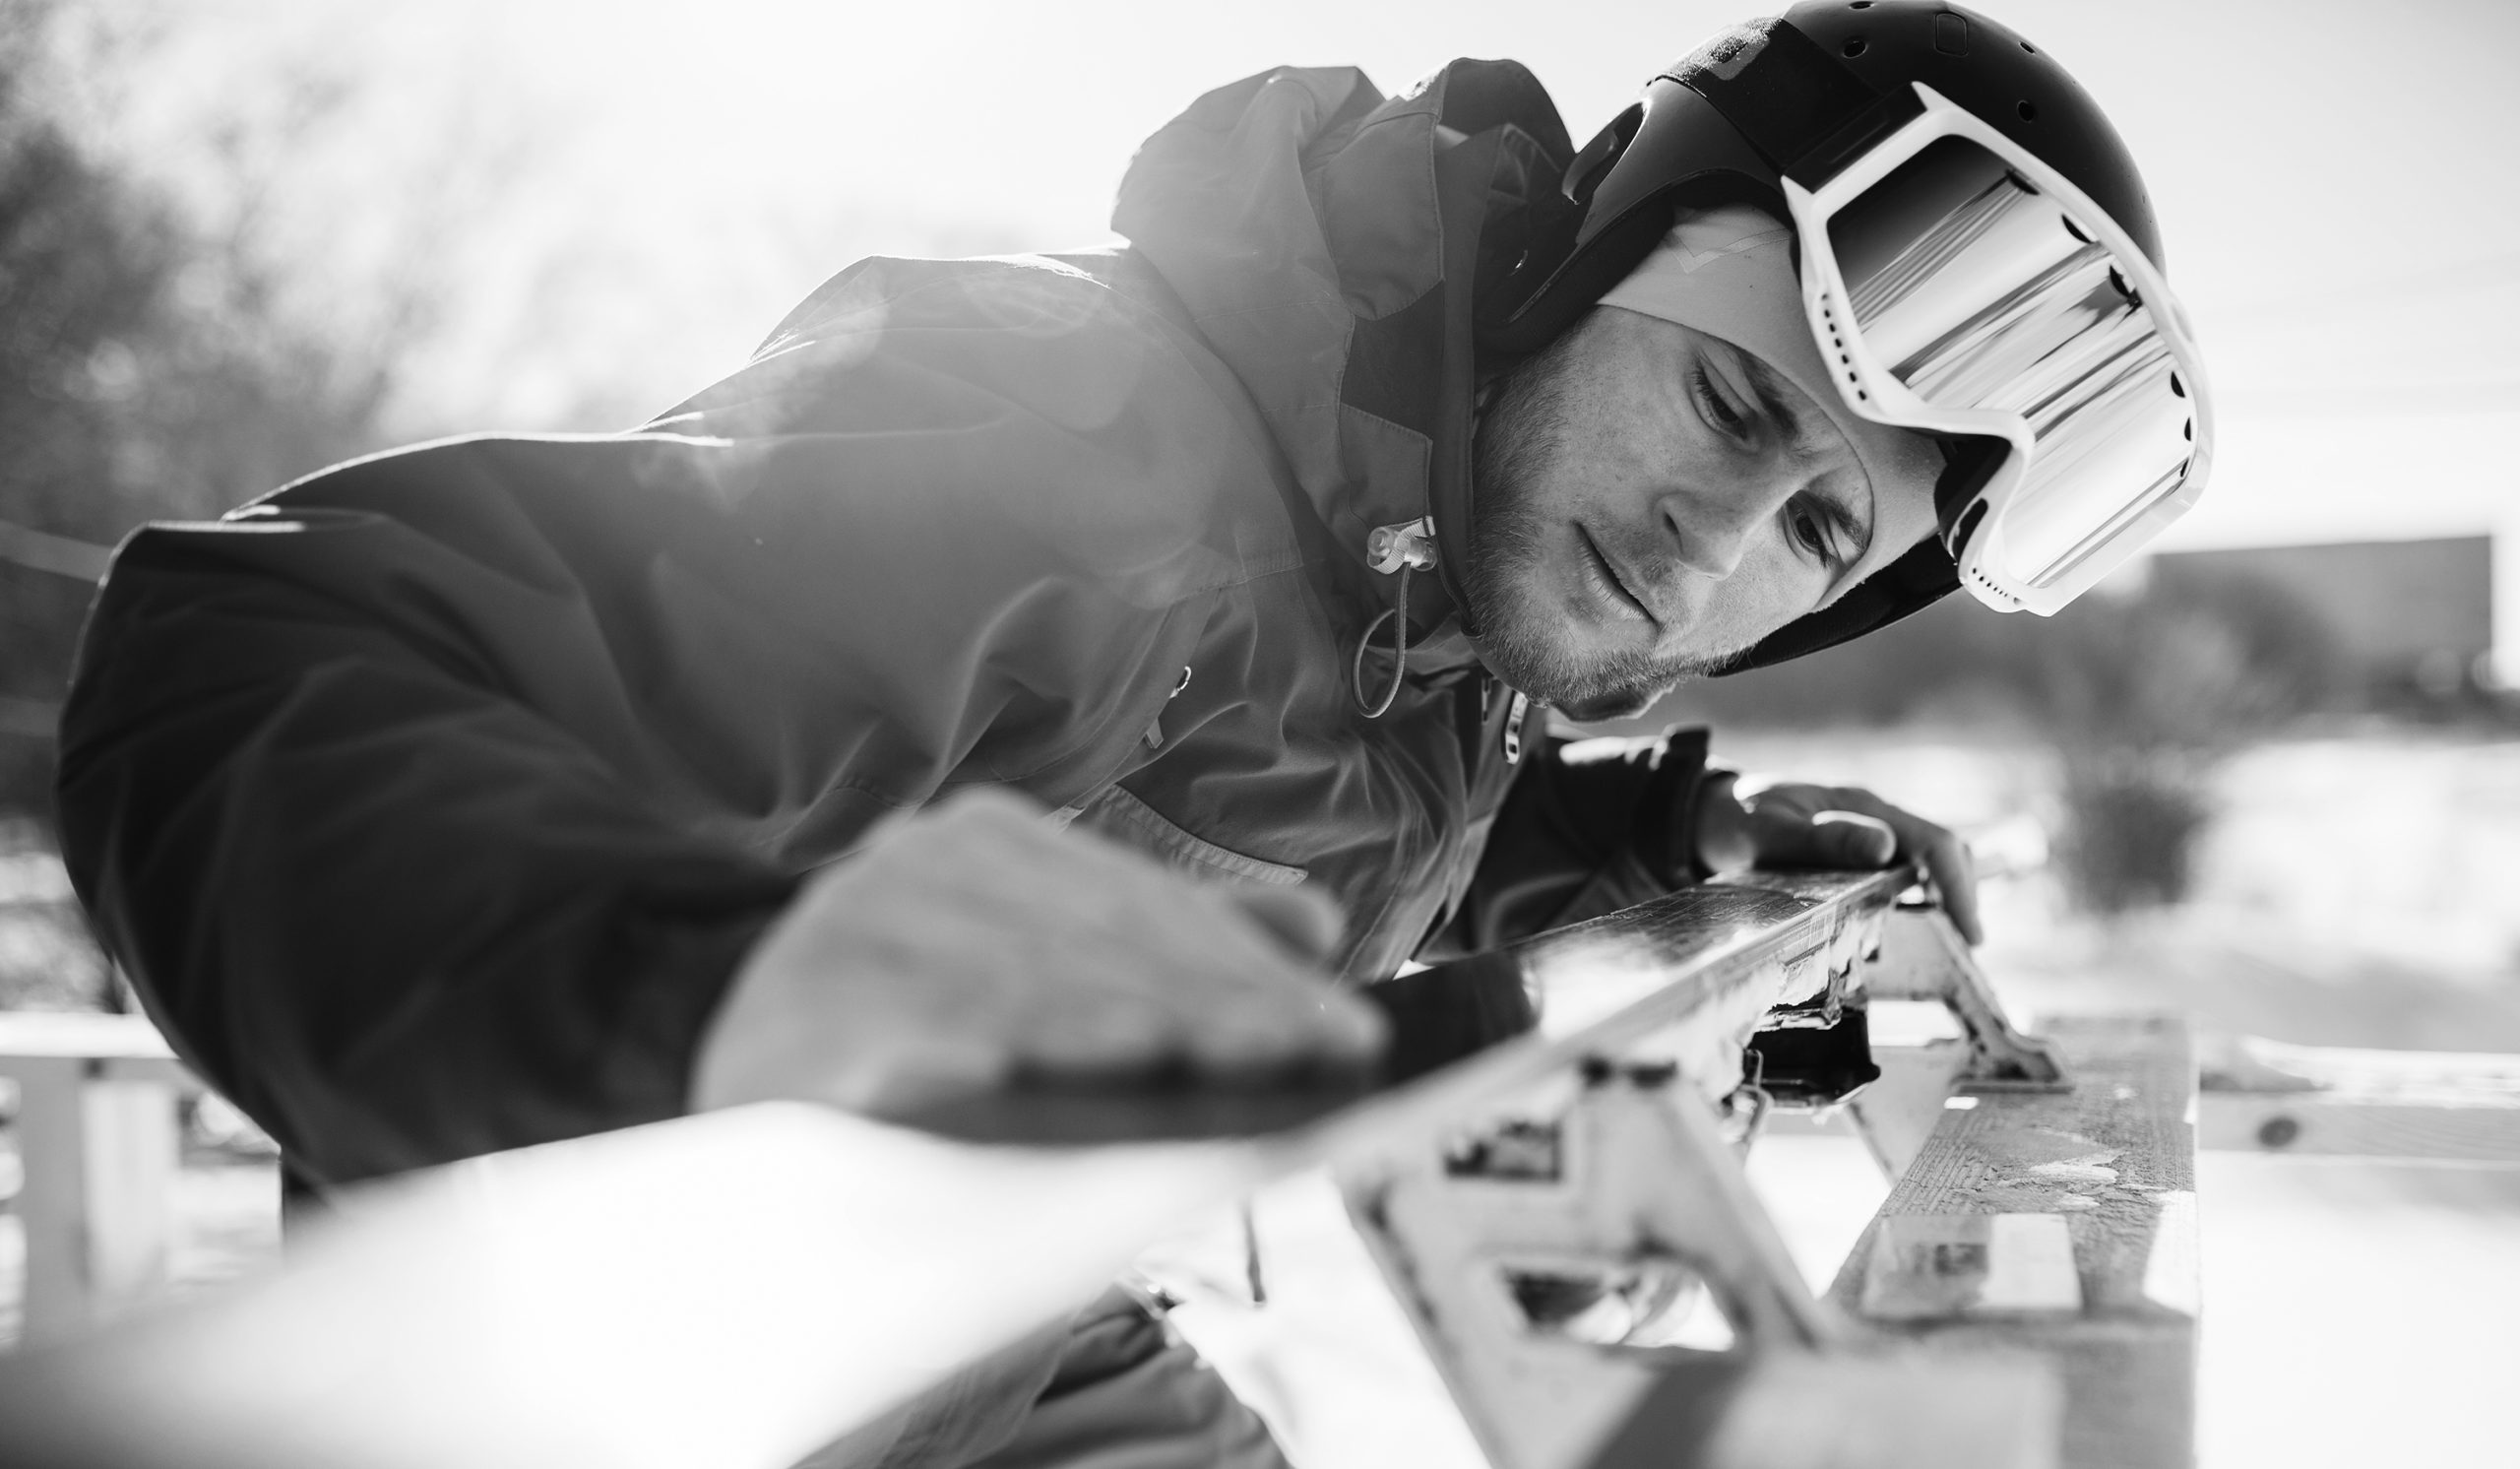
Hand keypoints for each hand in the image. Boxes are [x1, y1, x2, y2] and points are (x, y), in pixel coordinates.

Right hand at [691, 788, 1385, 1116]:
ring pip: (998, 990)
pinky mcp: (775, 1028)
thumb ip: (1179, 954)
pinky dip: (932, 1057)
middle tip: (1306, 1062)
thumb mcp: (1073, 1009)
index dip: (1251, 976)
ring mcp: (835, 940)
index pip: (1140, 908)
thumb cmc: (955, 1084)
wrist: (794, 1182)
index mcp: (983, 845)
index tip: (1349, 1036)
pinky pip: (873, 1045)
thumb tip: (1312, 919)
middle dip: (1208, 1010)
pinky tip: (993, 1074)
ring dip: (1094, 1028)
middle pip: (1086, 947)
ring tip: (1179, 1063)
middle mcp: (905, 869)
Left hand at [1691, 773, 1982, 943]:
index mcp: (1863, 805)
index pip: (1935, 842)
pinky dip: (1922, 901)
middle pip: (1944, 852)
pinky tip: (1918, 930)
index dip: (1959, 886)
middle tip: (1966, 948)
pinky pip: (1904, 875)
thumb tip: (1885, 847)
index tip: (1970, 932)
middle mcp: (1876, 817)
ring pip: (1929, 864)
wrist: (1710, 815)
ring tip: (1951, 944)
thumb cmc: (1738, 820)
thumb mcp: (1770, 830)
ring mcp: (1870, 834)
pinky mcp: (1859, 855)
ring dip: (1947, 899)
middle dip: (1963, 896)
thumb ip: (1822, 838)